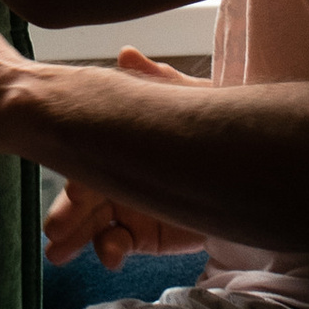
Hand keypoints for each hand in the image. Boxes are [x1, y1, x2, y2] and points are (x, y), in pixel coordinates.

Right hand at [42, 50, 205, 269]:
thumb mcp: (194, 101)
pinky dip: (109, 250)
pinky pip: (119, 243)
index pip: (92, 155)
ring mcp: (130, 204)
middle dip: (66, 213)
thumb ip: (161, 82)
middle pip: (85, 195)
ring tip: (59, 254)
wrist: (254, 173)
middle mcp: (119, 172)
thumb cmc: (217, 128)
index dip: (80, 171)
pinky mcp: (145, 235)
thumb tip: (127, 54)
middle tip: (55, 230)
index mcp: (121, 141)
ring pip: (93, 222)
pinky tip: (110, 255)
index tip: (75, 190)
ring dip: (75, 237)